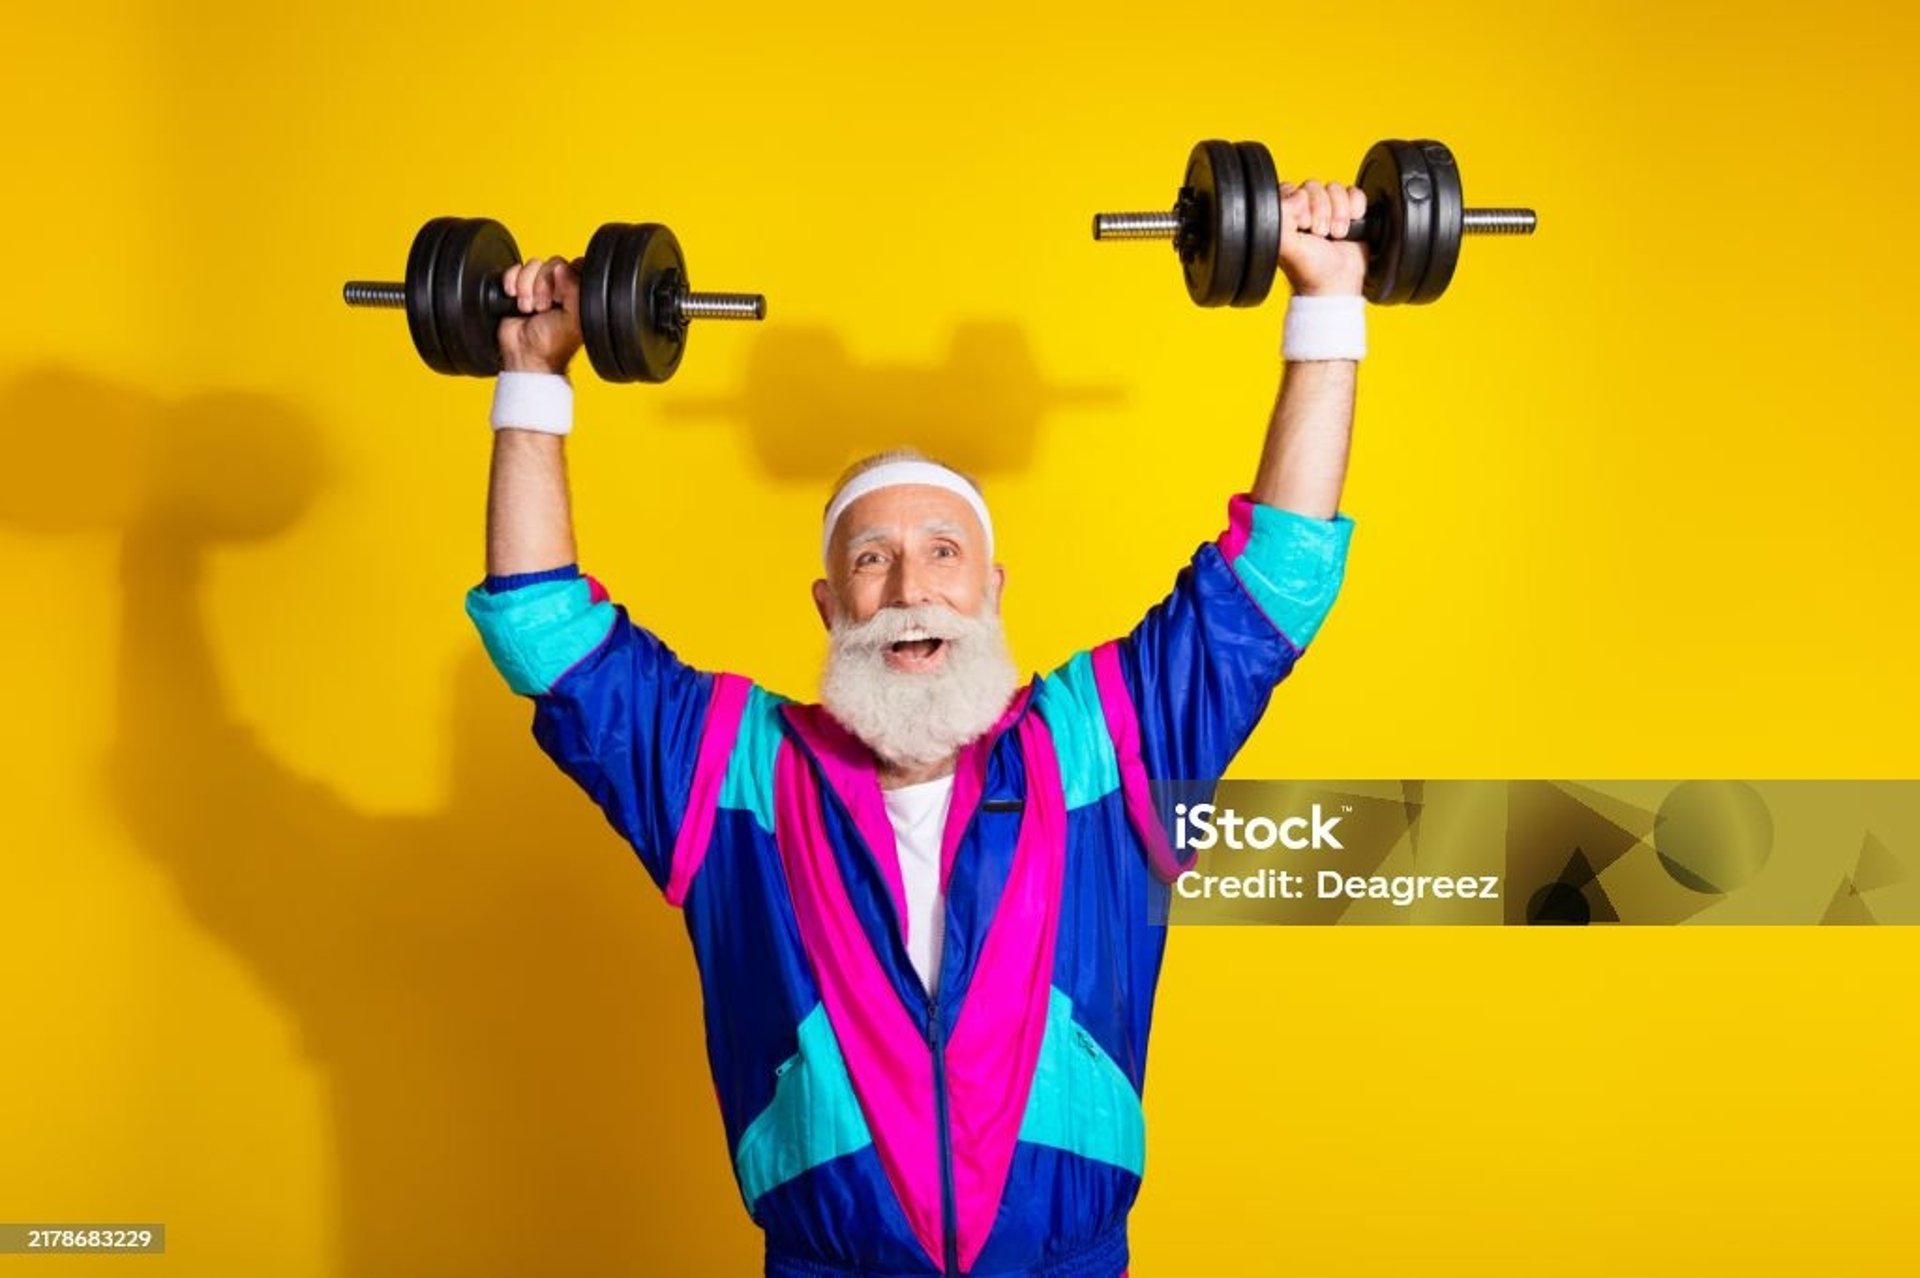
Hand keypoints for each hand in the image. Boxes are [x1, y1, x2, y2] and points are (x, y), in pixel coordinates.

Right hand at [498, 256, 583, 373]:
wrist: (524, 354)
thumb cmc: (551, 344)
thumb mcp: (572, 319)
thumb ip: (575, 291)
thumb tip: (563, 268)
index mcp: (577, 295)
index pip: (575, 266)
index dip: (565, 278)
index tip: (559, 297)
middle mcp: (559, 288)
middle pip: (552, 263)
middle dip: (543, 285)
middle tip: (542, 307)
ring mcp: (538, 286)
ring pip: (533, 265)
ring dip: (526, 287)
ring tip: (528, 309)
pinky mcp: (518, 286)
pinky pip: (515, 269)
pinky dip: (512, 282)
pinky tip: (515, 299)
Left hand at [1277, 180, 1367, 297]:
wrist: (1339, 282)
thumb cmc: (1311, 269)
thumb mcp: (1288, 246)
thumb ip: (1280, 219)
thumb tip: (1296, 195)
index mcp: (1285, 214)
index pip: (1292, 188)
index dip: (1302, 205)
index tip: (1304, 226)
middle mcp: (1304, 208)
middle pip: (1314, 187)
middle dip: (1322, 212)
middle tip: (1322, 234)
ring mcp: (1328, 208)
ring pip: (1335, 188)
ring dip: (1340, 213)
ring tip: (1337, 235)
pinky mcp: (1349, 209)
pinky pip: (1355, 192)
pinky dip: (1356, 208)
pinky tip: (1352, 227)